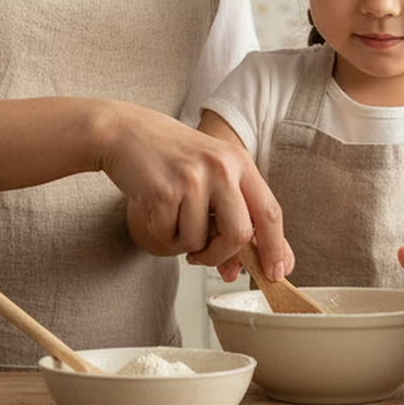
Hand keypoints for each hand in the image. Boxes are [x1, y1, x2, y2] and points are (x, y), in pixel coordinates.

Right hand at [102, 106, 292, 279]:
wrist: (126, 132)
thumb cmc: (171, 157)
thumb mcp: (213, 172)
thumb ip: (235, 211)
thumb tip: (252, 266)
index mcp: (239, 162)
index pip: (269, 211)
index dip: (276, 247)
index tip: (277, 272)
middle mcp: (221, 167)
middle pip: (240, 234)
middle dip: (222, 256)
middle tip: (203, 256)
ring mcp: (193, 178)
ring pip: (200, 241)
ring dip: (184, 243)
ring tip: (173, 217)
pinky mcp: (164, 190)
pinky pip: (170, 236)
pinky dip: (162, 234)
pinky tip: (156, 210)